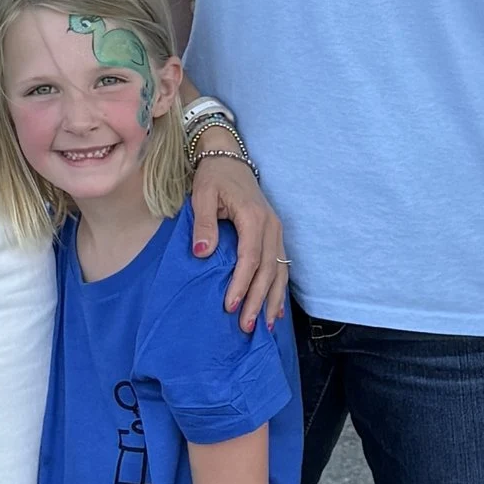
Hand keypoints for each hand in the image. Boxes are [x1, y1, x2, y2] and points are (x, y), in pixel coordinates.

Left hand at [189, 148, 288, 331]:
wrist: (229, 157)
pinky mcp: (275, 234)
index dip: (241, 284)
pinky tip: (275, 309)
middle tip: (246, 326)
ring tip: (264, 325)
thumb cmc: (213, 176)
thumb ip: (204, 223)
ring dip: (272, 299)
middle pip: (268, 270)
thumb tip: (202, 253)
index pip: (250, 258)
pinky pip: (281, 265)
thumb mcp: (202, 194)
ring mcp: (276, 230)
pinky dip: (279, 289)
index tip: (230, 306)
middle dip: (257, 300)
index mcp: (253, 217)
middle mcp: (270, 226)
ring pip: (279, 271)